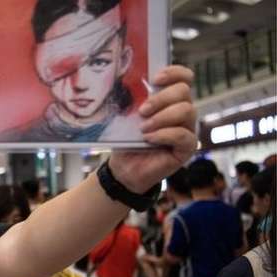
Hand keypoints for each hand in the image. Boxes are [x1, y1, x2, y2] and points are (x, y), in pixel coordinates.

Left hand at [110, 66, 196, 192]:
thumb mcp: (128, 115)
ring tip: (143, 128)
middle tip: (142, 111)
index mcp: (169, 99)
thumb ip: (135, 99)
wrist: (123, 167)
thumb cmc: (126, 139)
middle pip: (184, 91)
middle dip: (161, 98)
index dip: (174, 73)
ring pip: (187, 110)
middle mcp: (182, 111)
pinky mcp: (187, 147)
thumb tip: (129, 82)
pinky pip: (183, 135)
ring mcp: (187, 128)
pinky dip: (164, 135)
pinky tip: (149, 139)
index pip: (184, 77)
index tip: (155, 79)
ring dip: (162, 117)